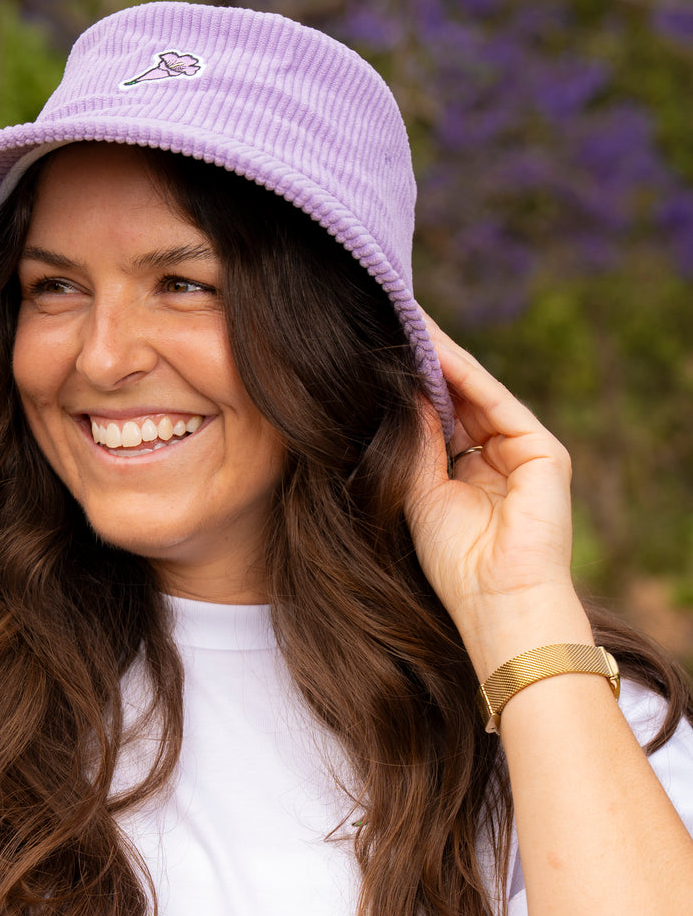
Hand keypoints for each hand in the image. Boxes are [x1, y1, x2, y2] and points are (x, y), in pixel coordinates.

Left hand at [404, 314, 587, 675]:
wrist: (497, 601)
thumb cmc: (454, 563)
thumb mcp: (418, 489)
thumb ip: (412, 438)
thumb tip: (397, 387)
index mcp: (468, 472)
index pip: (436, 414)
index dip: (408, 383)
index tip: (373, 349)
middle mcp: (497, 456)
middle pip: (456, 394)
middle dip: (422, 359)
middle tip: (385, 315)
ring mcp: (523, 450)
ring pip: (474, 390)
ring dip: (437, 355)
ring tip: (402, 320)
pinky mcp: (542, 449)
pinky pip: (493, 400)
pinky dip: (461, 373)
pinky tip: (429, 349)